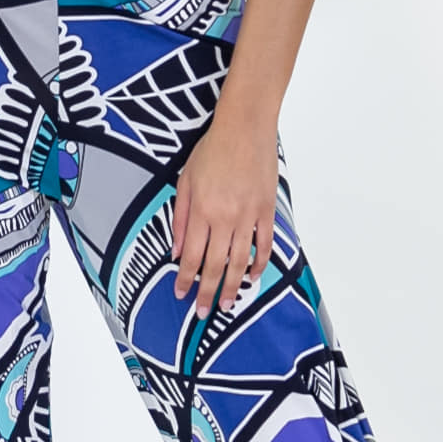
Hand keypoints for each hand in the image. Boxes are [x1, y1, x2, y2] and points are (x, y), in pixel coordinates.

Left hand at [171, 111, 279, 318]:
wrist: (244, 128)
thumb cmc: (212, 150)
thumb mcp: (184, 180)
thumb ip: (179, 218)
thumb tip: (175, 251)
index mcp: (201, 211)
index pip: (191, 256)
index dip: (186, 280)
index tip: (182, 296)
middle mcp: (224, 218)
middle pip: (215, 265)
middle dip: (207, 293)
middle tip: (205, 313)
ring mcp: (248, 216)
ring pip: (240, 260)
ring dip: (232, 285)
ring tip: (228, 304)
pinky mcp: (267, 210)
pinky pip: (264, 244)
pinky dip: (259, 263)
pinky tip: (252, 276)